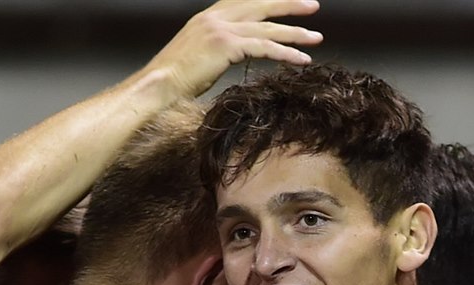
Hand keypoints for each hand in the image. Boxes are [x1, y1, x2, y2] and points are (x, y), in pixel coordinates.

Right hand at [145, 0, 321, 99]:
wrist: (157, 87)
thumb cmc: (172, 82)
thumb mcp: (196, 57)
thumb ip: (215, 50)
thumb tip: (228, 57)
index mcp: (207, 18)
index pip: (243, 2)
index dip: (266, 1)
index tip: (286, 2)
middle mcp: (214, 18)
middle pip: (260, 5)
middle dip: (289, 5)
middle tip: (312, 5)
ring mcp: (221, 29)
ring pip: (267, 28)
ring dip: (294, 33)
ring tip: (315, 37)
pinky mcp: (226, 46)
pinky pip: (264, 47)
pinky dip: (285, 53)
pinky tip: (301, 60)